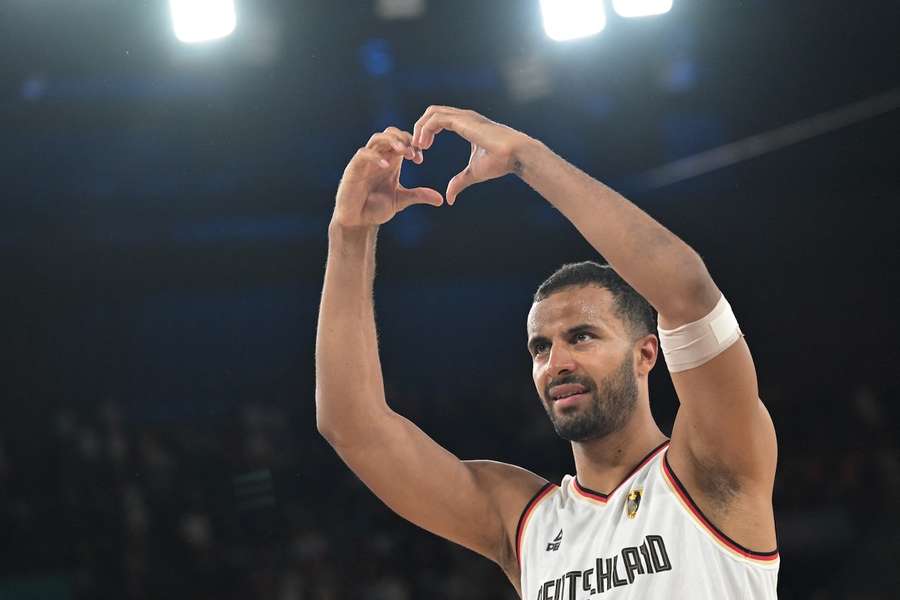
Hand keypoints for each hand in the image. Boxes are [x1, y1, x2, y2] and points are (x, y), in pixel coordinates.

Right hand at [333, 127, 442, 228]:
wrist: (357, 222)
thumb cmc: (375, 208)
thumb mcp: (401, 200)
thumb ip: (418, 195)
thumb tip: (441, 199)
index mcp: (390, 160)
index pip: (401, 140)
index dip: (412, 144)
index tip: (420, 158)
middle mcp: (378, 157)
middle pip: (389, 133)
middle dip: (403, 138)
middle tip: (413, 152)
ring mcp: (365, 162)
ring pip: (377, 139)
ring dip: (392, 141)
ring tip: (404, 151)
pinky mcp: (353, 169)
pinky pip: (363, 154)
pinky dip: (375, 156)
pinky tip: (386, 165)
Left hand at [412, 106, 529, 204]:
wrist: (515, 155)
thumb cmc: (500, 162)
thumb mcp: (473, 174)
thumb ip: (459, 182)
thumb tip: (449, 199)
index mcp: (465, 124)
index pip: (438, 120)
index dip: (426, 133)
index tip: (422, 151)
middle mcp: (463, 117)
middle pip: (432, 113)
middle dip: (419, 128)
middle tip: (416, 148)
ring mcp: (463, 116)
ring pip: (431, 113)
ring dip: (420, 129)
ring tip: (419, 147)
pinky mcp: (463, 120)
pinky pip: (436, 119)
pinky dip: (425, 130)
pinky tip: (424, 145)